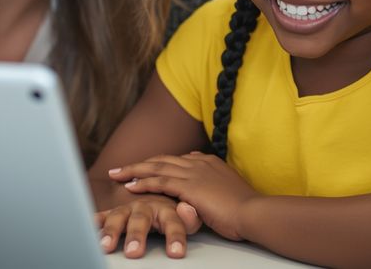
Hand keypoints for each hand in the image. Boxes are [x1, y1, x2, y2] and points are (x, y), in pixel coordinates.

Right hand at [95, 193, 200, 258]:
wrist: (155, 190)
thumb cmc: (173, 210)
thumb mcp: (188, 217)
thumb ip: (190, 218)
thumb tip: (187, 209)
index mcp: (166, 208)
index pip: (173, 223)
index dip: (175, 238)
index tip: (176, 253)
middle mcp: (145, 207)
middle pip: (140, 220)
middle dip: (136, 236)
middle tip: (134, 252)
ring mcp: (128, 210)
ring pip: (118, 217)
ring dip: (111, 231)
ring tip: (106, 246)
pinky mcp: (114, 214)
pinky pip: (102, 216)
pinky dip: (94, 221)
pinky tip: (88, 227)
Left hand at [109, 152, 258, 240]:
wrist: (253, 212)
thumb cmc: (243, 207)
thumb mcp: (227, 189)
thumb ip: (213, 182)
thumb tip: (201, 180)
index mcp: (208, 162)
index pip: (176, 159)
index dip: (157, 164)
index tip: (144, 168)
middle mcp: (198, 162)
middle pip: (161, 159)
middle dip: (139, 164)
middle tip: (120, 168)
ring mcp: (193, 172)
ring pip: (156, 167)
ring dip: (134, 170)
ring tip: (117, 175)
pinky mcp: (189, 186)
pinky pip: (160, 181)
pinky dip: (143, 183)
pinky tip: (130, 186)